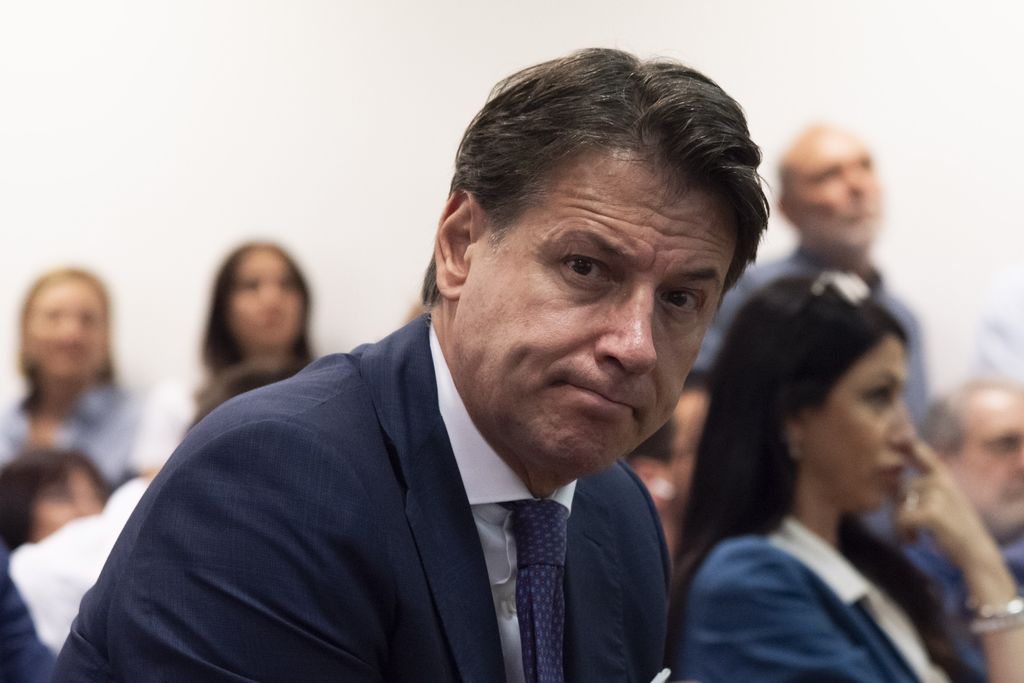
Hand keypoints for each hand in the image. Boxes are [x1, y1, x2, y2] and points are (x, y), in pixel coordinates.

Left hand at [895, 440, 995, 568]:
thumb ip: (913, 487)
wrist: (975, 552)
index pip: (919, 450)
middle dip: (899, 508)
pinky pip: (901, 519)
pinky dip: (903, 533)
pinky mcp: (932, 512)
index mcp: (942, 474)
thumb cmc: (950, 526)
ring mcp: (937, 494)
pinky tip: (915, 540)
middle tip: (911, 526)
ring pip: (899, 505)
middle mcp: (940, 480)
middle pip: (899, 488)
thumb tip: (881, 474)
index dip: (903, 439)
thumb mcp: (936, 501)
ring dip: (901, 523)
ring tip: (916, 534)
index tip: (890, 433)